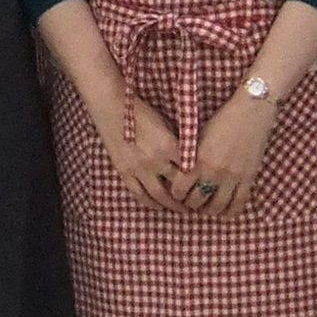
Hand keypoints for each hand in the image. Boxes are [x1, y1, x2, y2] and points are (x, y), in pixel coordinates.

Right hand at [98, 93, 190, 213]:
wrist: (112, 108)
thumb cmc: (141, 112)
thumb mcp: (165, 124)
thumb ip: (176, 143)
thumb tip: (189, 158)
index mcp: (167, 146)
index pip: (189, 170)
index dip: (198, 180)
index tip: (204, 187)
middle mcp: (154, 161)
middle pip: (176, 187)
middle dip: (187, 198)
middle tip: (195, 204)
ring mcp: (138, 169)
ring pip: (158, 195)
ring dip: (170, 205)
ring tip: (179, 209)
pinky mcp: (124, 172)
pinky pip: (138, 194)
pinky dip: (149, 203)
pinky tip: (157, 206)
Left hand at [173, 89, 277, 219]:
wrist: (252, 110)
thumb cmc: (224, 118)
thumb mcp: (201, 135)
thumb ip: (192, 155)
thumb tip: (183, 172)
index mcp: (199, 159)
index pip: (180, 188)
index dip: (176, 193)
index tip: (177, 192)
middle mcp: (214, 171)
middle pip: (196, 201)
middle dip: (190, 203)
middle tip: (190, 201)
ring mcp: (233, 177)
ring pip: (216, 206)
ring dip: (208, 210)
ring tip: (205, 207)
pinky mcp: (248, 179)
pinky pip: (237, 204)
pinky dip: (228, 212)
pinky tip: (223, 213)